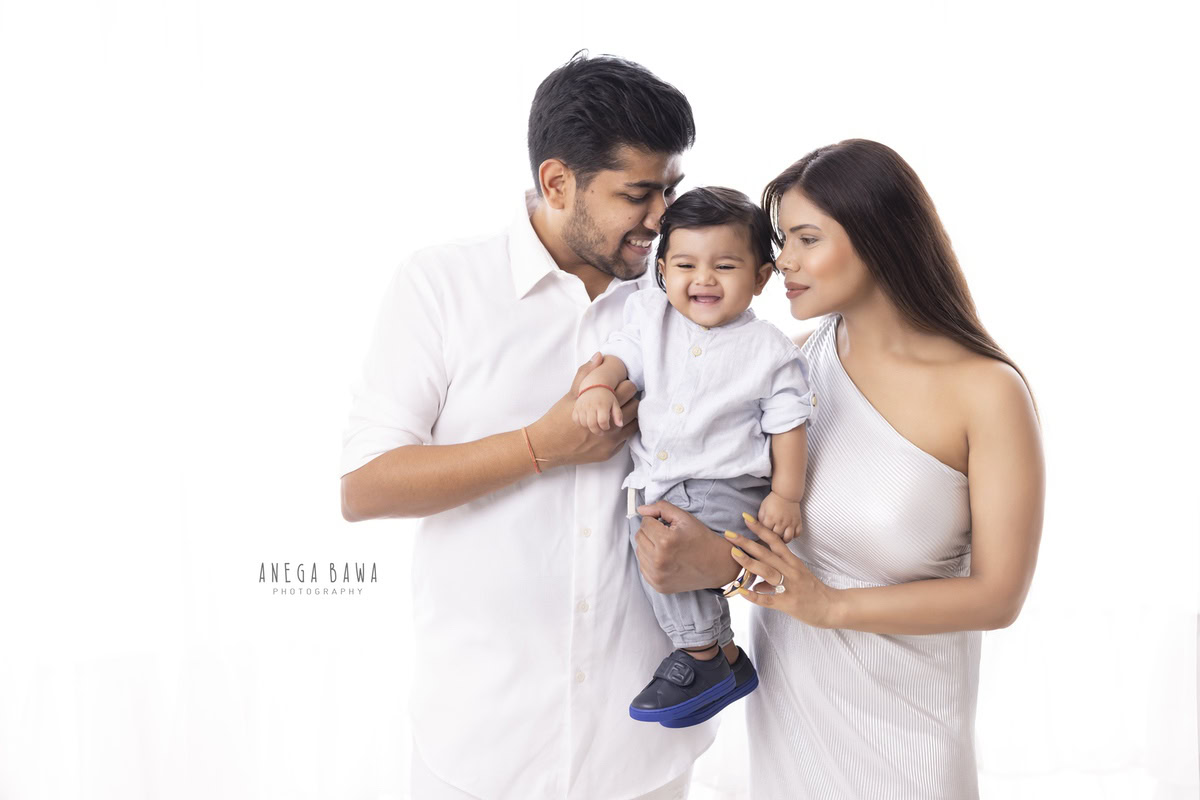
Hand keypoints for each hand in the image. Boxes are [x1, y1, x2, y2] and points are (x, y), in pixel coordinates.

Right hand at [527, 354, 639, 468]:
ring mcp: (611, 441)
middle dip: (630, 400)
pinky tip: (611, 426)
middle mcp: (610, 425)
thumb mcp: (572, 395)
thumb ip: (586, 374)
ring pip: (633, 424)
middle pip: (635, 407)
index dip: (626, 385)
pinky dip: (621, 431)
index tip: (620, 385)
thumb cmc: (557, 418)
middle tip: (621, 398)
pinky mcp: (609, 453)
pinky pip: (625, 439)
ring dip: (629, 417)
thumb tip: (599, 356)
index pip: (629, 390)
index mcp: (602, 407)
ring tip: (619, 412)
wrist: (547, 446)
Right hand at [572, 384, 622, 433]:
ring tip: (594, 426)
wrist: (594, 386)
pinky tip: (586, 422)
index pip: (603, 421)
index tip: (607, 427)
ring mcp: (582, 407)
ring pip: (584, 423)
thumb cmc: (606, 397)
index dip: (605, 427)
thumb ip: (618, 415)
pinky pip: (576, 419)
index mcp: (602, 405)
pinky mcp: (576, 407)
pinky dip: (580, 423)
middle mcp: (591, 406)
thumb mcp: (615, 404)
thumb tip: (620, 425)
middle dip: (597, 431)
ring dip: (589, 427)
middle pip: (592, 424)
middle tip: (601, 432)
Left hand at [634, 500, 740, 593]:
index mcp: (665, 541)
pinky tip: (665, 559)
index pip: (645, 523)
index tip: (666, 524)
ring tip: (667, 547)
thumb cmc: (701, 539)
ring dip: (649, 546)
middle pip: (639, 537)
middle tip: (666, 535)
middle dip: (650, 532)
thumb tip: (641, 509)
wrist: (717, 565)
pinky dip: (650, 561)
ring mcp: (657, 576)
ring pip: (639, 551)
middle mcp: (659, 560)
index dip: (655, 520)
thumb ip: (661, 508)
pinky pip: (643, 567)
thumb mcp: (684, 517)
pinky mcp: (658, 585)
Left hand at [726, 512, 840, 628]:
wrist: (832, 607)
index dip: (760, 529)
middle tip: (729, 533)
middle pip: (766, 553)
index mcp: (792, 561)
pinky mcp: (788, 603)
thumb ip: (776, 576)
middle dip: (746, 543)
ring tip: (734, 554)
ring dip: (749, 562)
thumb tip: (755, 582)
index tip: (745, 518)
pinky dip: (755, 596)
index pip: (774, 541)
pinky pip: (769, 599)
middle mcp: (790, 570)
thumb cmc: (813, 591)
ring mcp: (789, 586)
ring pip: (767, 572)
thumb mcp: (796, 577)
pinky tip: (742, 592)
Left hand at [757, 490, 803, 542]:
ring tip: (781, 538)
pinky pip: (798, 534)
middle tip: (772, 538)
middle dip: (773, 538)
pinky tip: (789, 533)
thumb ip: (759, 520)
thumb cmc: (772, 501)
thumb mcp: (762, 509)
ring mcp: (790, 523)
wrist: (786, 494)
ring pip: (788, 538)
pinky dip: (794, 536)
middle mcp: (781, 522)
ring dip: (784, 540)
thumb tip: (757, 529)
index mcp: (770, 518)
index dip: (764, 534)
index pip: (765, 533)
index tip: (764, 535)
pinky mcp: (798, 522)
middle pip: (776, 537)